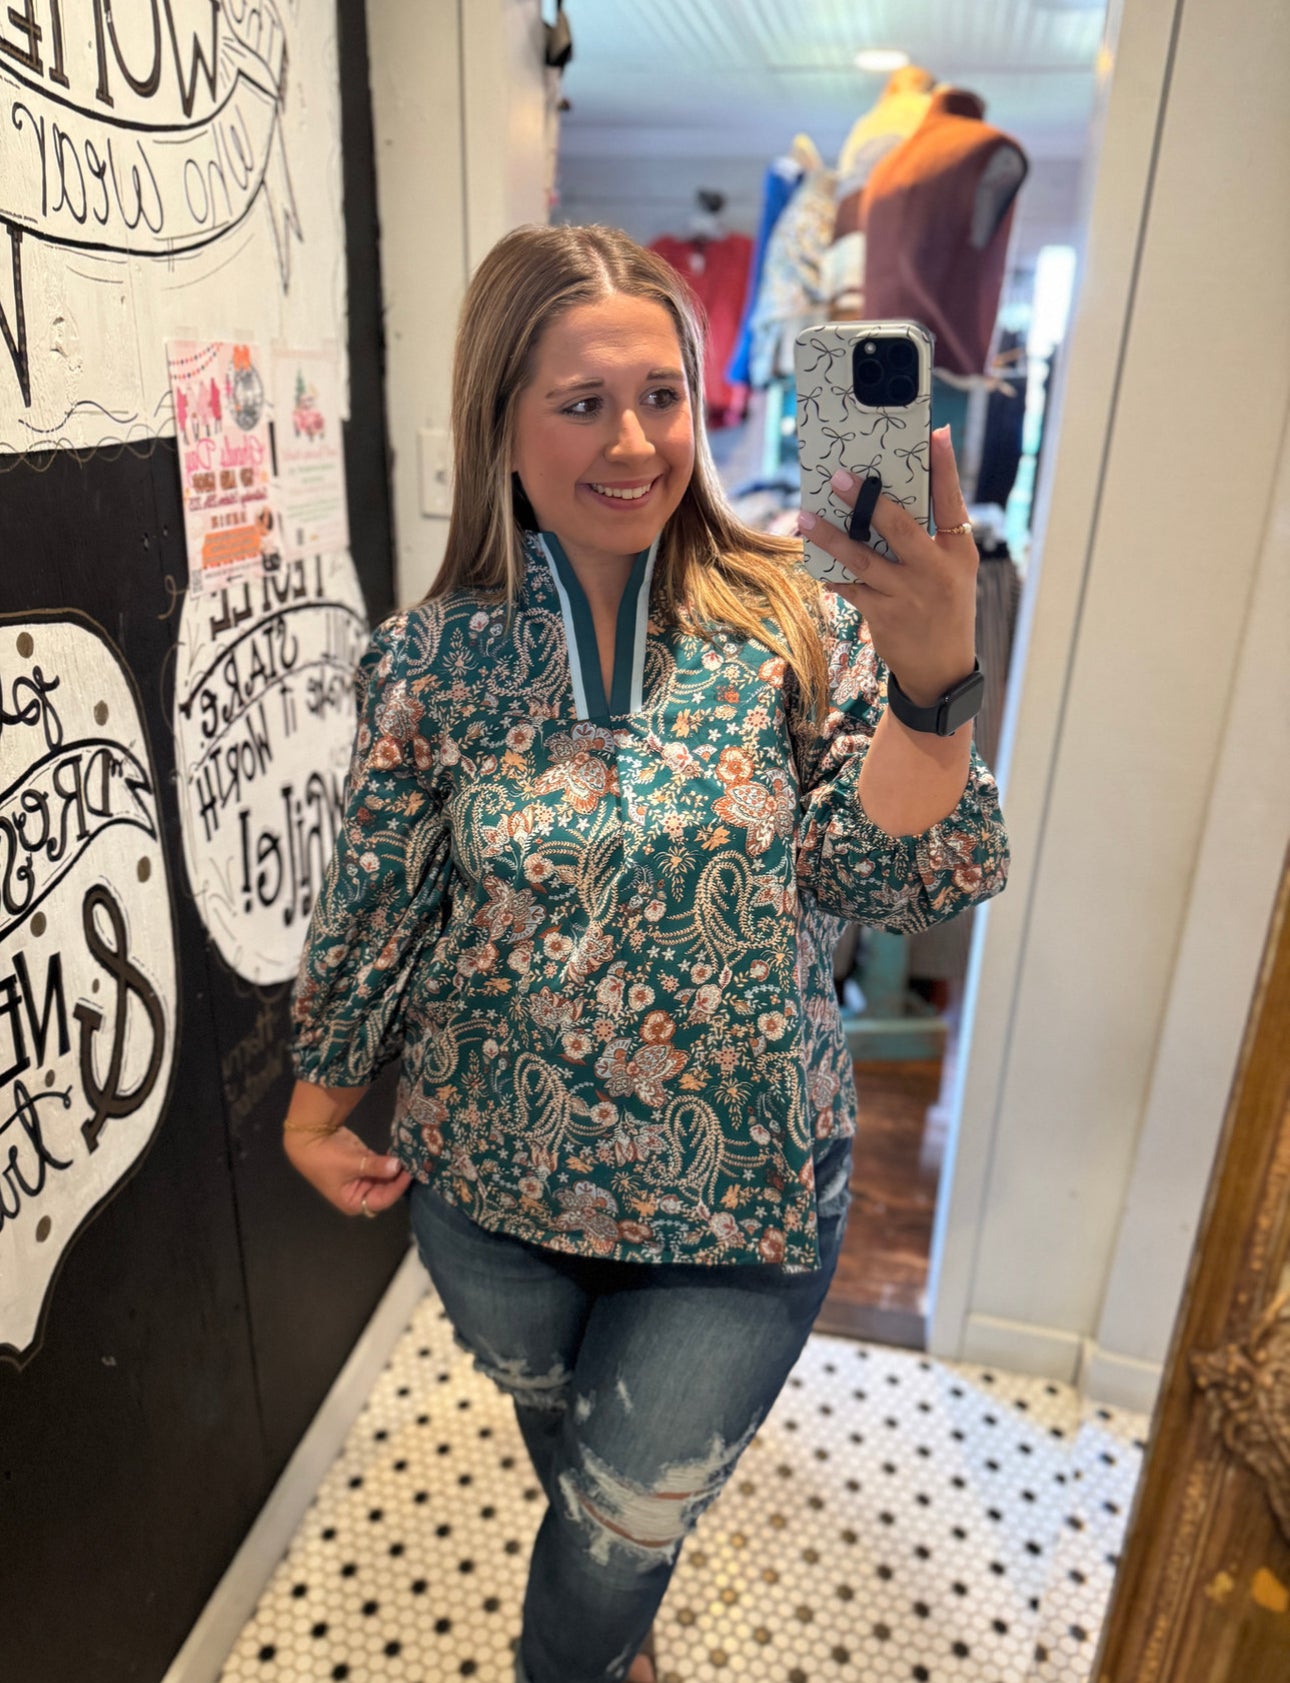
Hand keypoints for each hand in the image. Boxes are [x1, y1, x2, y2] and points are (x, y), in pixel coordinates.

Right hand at [283, 1123, 410, 1217]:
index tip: (409, 1173)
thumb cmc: (325, 1158)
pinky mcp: (364, 1164)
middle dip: (399, 1178)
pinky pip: (381, 1165)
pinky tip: (403, 1153)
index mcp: (354, 1202)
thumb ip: (375, 1166)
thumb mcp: (351, 1163)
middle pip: (386, 1189)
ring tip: (413, 1158)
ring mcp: (363, 1178)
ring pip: (385, 1177)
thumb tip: (397, 1166)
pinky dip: (390, 1160)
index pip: (382, 1199)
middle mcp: (360, 1193)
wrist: (309, 1138)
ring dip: (396, 1168)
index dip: (397, 1187)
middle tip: (416, 1164)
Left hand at [798, 426, 977, 706]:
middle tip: (840, 477)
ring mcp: (908, 595)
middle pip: (899, 526)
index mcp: (958, 553)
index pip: (952, 503)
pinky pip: (850, 587)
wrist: (941, 670)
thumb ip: (931, 538)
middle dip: (867, 500)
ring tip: (805, 518)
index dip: (945, 468)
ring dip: (831, 537)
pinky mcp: (884, 615)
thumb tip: (894, 498)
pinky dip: (832, 574)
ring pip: (863, 558)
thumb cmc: (944, 608)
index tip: (936, 433)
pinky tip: (817, 565)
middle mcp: (936, 571)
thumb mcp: (952, 572)